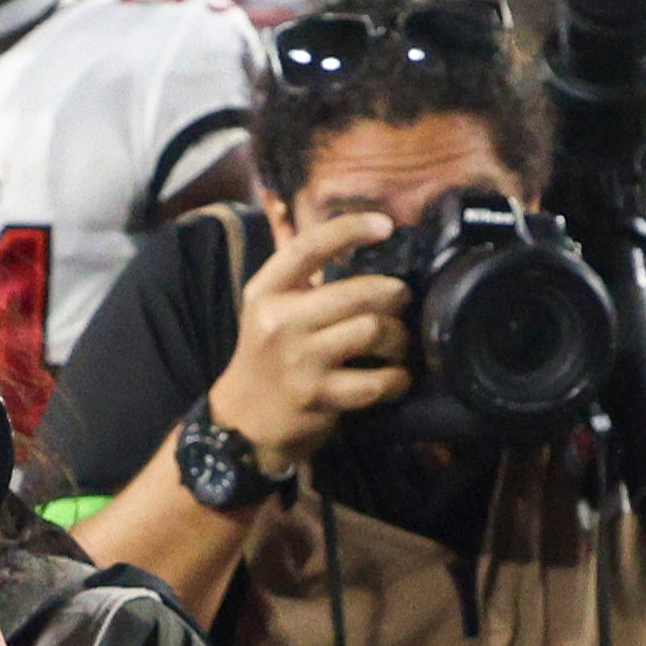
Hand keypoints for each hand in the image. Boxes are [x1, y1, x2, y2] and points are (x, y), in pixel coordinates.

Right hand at [208, 203, 414, 468]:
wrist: (244, 420)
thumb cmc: (268, 354)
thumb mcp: (269, 308)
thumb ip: (300, 274)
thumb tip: (340, 230)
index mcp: (266, 291)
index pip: (307, 247)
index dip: (348, 230)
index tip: (384, 225)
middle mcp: (280, 322)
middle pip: (357, 294)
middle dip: (394, 294)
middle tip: (402, 298)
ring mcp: (299, 361)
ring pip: (373, 331)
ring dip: (399, 336)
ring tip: (399, 341)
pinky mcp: (318, 397)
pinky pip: (376, 381)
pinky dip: (397, 378)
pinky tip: (397, 377)